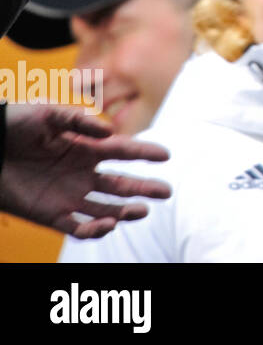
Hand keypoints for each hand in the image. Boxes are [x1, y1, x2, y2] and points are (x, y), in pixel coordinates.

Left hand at [0, 104, 170, 238]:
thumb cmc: (12, 125)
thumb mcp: (45, 114)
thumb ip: (77, 121)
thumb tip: (109, 131)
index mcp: (85, 147)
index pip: (122, 150)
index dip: (145, 152)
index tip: (166, 155)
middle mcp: (82, 173)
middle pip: (121, 183)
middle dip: (145, 188)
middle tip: (166, 192)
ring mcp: (68, 195)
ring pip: (106, 208)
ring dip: (125, 212)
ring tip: (141, 211)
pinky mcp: (51, 215)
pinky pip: (78, 228)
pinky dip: (95, 230)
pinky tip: (108, 225)